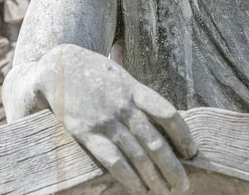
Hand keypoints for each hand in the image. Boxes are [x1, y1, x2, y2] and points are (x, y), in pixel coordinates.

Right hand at [33, 44, 197, 194]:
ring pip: (137, 156)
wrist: (56, 67)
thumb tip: (162, 115)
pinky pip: (113, 160)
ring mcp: (105, 121)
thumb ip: (138, 94)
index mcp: (134, 89)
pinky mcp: (86, 133)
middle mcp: (123, 106)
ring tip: (163, 191)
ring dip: (153, 178)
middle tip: (182, 185)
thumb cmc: (92, 71)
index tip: (192, 151)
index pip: (168, 114)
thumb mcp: (120, 75)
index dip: (183, 135)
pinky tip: (138, 188)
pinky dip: (129, 177)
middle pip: (156, 142)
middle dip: (172, 167)